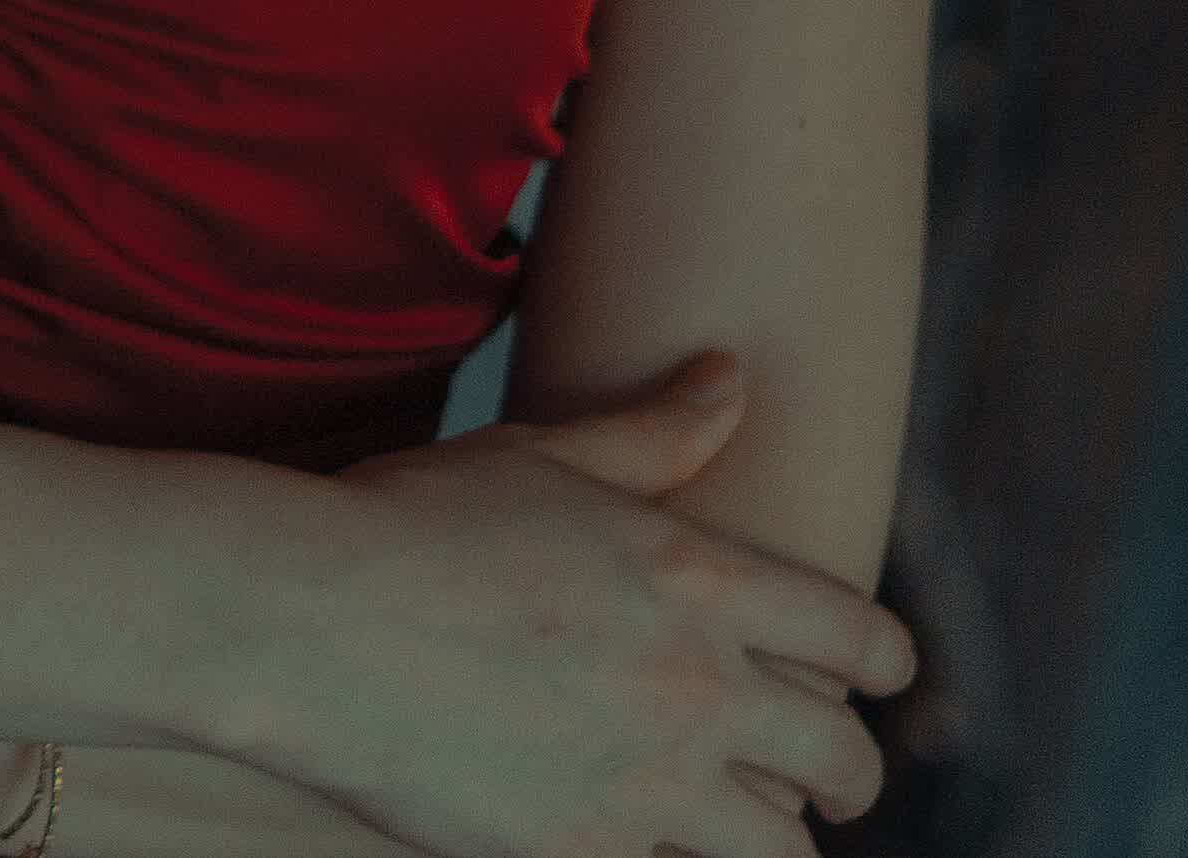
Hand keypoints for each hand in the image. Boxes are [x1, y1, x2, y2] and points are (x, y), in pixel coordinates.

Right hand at [260, 356, 912, 857]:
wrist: (300, 618)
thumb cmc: (409, 519)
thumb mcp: (540, 457)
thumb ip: (653, 431)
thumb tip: (733, 377)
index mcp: (701, 581)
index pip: (861, 640)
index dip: (887, 664)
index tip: (879, 679)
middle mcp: (697, 688)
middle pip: (845, 762)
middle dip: (848, 774)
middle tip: (824, 778)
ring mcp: (645, 783)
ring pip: (780, 855)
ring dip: (769, 841)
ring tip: (738, 832)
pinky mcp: (584, 854)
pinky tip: (636, 842)